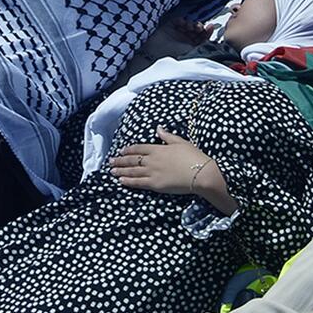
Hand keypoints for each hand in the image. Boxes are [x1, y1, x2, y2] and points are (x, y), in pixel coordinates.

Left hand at [110, 129, 231, 209]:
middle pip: (132, 160)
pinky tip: (121, 180)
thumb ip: (167, 136)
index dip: (128, 150)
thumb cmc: (195, 157)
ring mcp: (152, 172)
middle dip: (120, 160)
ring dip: (121, 170)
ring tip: (112, 171)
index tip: (121, 150)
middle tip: (111, 161)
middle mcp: (152, 160)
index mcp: (158, 149)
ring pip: (132, 171)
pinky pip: (138, 182)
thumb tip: (157, 129)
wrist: (201, 174)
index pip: (138, 148)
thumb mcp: (181, 142)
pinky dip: (128, 181)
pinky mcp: (155, 184)